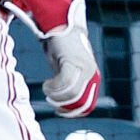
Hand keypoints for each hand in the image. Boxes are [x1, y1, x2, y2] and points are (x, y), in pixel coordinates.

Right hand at [41, 0, 100, 117]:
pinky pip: (63, 83)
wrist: (60, 27)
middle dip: (63, 106)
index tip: (60, 111)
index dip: (74, 112)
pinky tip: (46, 84)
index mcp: (93, 79)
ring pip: (71, 94)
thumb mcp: (69, 70)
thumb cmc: (62, 50)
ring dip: (56, 96)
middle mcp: (92, 74)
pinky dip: (52, 87)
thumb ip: (71, 85)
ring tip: (47, 89)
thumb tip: (64, 104)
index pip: (88, 105)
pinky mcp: (73, 62)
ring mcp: (84, 68)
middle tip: (51, 101)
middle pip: (79, 102)